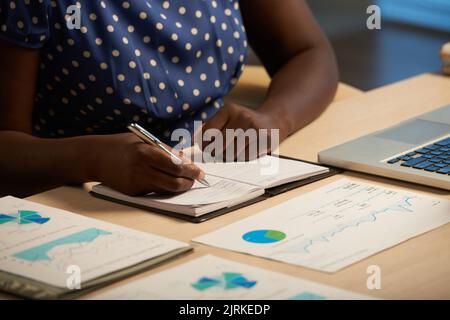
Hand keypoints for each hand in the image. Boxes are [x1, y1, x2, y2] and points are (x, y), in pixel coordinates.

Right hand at [89, 133, 204, 195]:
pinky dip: (164, 188)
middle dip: (189, 181)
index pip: (175, 166)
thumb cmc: (122, 145)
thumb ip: (164, 150)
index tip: (200, 172)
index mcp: (145, 153)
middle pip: (174, 182)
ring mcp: (136, 183)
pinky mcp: (132, 193)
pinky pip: (155, 192)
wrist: (95, 157)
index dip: (191, 171)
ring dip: (179, 187)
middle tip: (196, 179)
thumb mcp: (143, 141)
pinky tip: (168, 182)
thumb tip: (185, 161)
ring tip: (186, 181)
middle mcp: (141, 170)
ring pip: (166, 190)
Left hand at [200, 102, 286, 160]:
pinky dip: (242, 158)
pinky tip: (245, 151)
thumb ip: (210, 127)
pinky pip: (245, 157)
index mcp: (229, 110)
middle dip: (215, 153)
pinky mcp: (264, 140)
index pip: (208, 132)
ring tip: (233, 151)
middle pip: (218, 145)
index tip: (206, 148)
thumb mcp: (228, 118)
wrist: (273, 120)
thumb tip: (193, 139)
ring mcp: (254, 128)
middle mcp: (242, 117)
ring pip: (231, 153)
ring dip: (229, 156)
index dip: (204, 144)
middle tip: (218, 153)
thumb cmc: (244, 123)